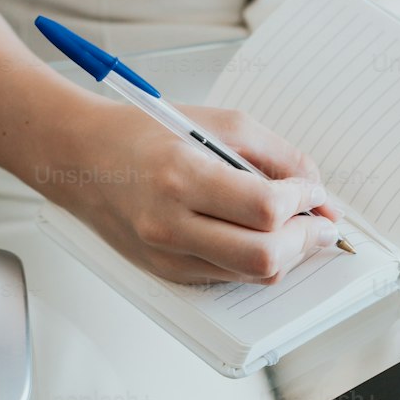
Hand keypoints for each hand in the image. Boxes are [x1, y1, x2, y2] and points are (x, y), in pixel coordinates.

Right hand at [36, 98, 335, 283]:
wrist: (80, 158)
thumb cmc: (144, 133)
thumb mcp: (217, 122)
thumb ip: (276, 155)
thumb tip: (318, 191)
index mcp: (182, 177)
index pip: (264, 209)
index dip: (304, 202)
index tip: (314, 192)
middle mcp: (171, 225)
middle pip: (264, 257)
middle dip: (306, 241)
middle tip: (320, 223)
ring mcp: (168, 256)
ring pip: (252, 276)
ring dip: (287, 254)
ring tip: (294, 228)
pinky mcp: (168, 273)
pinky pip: (229, 277)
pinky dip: (255, 260)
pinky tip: (258, 236)